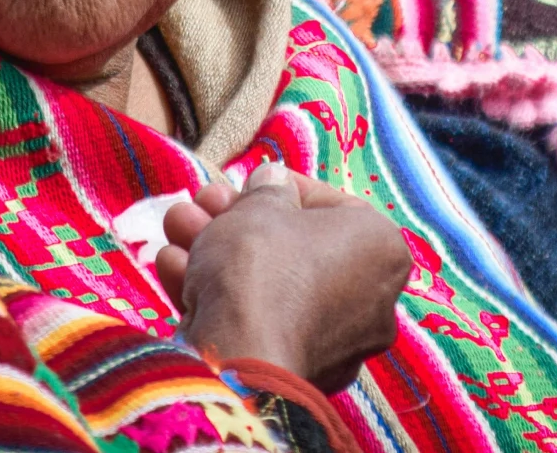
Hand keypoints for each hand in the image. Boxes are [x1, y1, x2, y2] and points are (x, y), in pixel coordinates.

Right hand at [154, 161, 409, 393]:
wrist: (236, 358)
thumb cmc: (260, 264)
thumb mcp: (259, 204)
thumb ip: (269, 188)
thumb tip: (273, 182)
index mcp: (382, 251)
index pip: (332, 207)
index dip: (281, 187)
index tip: (248, 183)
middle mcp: (372, 302)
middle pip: (293, 248)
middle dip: (238, 223)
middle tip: (203, 204)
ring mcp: (336, 346)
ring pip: (270, 287)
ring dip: (218, 255)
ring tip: (176, 231)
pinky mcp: (296, 375)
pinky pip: (260, 324)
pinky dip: (220, 299)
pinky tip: (174, 269)